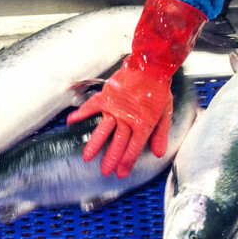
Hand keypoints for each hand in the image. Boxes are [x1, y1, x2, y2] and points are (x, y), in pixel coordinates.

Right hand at [67, 62, 173, 176]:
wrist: (150, 65)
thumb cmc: (159, 88)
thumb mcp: (166, 112)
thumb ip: (161, 134)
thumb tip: (158, 154)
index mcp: (143, 124)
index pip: (133, 148)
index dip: (127, 162)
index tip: (120, 173)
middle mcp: (127, 119)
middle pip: (118, 143)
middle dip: (111, 159)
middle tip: (104, 171)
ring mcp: (115, 108)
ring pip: (103, 130)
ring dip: (95, 144)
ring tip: (87, 157)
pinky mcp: (106, 97)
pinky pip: (91, 107)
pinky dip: (81, 113)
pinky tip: (71, 121)